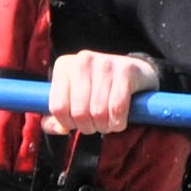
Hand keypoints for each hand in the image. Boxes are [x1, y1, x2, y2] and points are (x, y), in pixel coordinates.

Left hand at [42, 49, 161, 137]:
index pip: (58, 107)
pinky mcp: (126, 70)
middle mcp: (82, 61)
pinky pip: (117, 108)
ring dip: (104, 126)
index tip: (77, 125)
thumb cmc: (97, 89)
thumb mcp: (72, 97)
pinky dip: (118, 122)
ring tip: (107, 123)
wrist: (134, 72)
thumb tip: (58, 129)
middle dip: (88, 127)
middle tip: (95, 126)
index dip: (68, 124)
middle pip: (79, 112)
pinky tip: (119, 121)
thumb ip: (57, 116)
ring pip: (98, 112)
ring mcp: (105, 63)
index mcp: (63, 66)